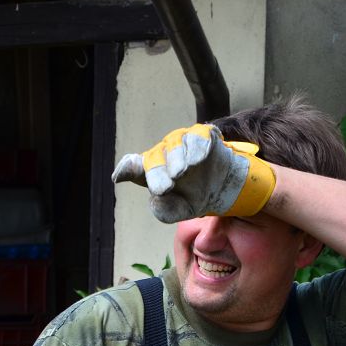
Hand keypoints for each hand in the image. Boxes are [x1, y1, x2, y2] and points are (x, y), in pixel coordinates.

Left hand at [111, 123, 275, 222]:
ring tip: (181, 172)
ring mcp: (183, 141)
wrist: (224, 188)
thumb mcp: (181, 210)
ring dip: (176, 157)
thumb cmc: (195, 196)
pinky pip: (198, 135)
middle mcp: (165, 152)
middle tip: (163, 188)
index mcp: (152, 170)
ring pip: (174, 143)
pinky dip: (198, 145)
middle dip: (157, 172)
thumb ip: (166, 211)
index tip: (120, 175)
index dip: (127, 168)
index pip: (134, 166)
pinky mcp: (203, 134)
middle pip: (154, 157)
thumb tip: (156, 202)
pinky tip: (198, 159)